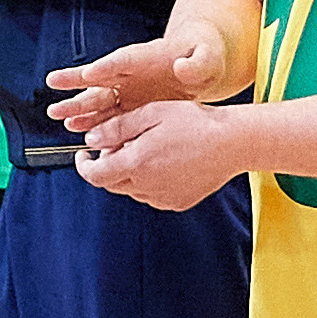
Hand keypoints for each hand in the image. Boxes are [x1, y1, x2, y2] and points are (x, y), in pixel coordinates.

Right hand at [48, 30, 238, 133]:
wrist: (201, 67)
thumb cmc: (203, 56)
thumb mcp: (207, 56)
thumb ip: (198, 62)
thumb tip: (182, 67)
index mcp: (147, 56)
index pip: (125, 59)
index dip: (107, 66)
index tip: (90, 73)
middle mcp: (130, 72)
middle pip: (100, 77)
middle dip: (78, 83)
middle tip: (55, 84)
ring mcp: (127, 89)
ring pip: (98, 98)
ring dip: (79, 107)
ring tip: (59, 115)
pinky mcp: (129, 106)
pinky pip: (107, 116)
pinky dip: (93, 122)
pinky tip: (77, 131)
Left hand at [71, 99, 241, 211]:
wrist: (233, 143)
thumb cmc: (195, 122)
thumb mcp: (151, 114)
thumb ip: (116, 128)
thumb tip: (91, 140)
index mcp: (136, 164)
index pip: (94, 175)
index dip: (83, 166)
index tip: (84, 155)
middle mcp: (146, 187)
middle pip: (111, 183)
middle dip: (108, 165)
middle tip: (123, 142)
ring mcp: (162, 198)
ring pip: (131, 189)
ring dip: (130, 172)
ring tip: (150, 148)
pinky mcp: (177, 203)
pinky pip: (152, 194)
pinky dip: (149, 180)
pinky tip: (166, 160)